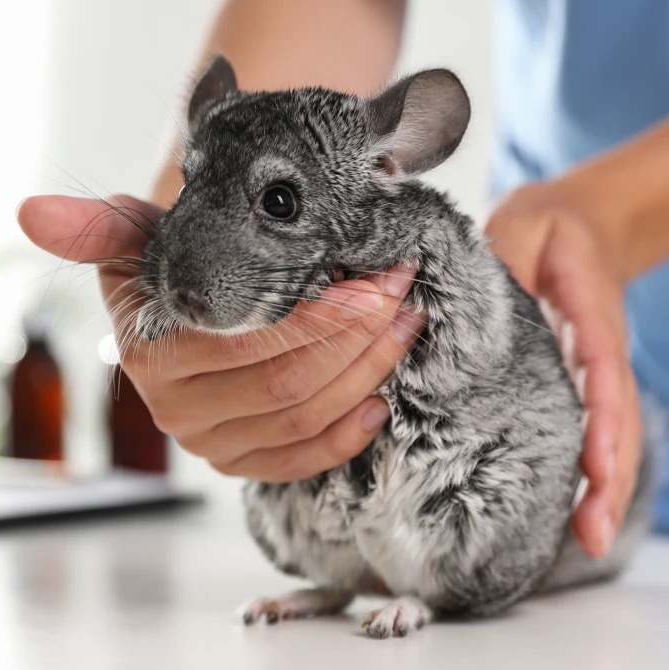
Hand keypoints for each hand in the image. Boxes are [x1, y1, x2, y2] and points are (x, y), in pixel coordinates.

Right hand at [17, 194, 423, 481]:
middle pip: (288, 387)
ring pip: (304, 420)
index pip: (252, 345)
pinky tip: (378, 395)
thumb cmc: (170, 261)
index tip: (376, 276)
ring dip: (368, 373)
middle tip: (401, 292)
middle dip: (360, 340)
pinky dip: (347, 431)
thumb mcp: (135, 236)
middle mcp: (173, 408)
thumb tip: (28, 212)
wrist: (183, 299)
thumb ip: (93, 228)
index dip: (324, 317)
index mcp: (150, 354)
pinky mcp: (236, 462)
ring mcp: (206, 441)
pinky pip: (300, 460)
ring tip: (404, 324)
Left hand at [486, 182, 641, 558]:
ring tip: (588, 540)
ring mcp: (594, 372)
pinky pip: (591, 430)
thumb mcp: (523, 229)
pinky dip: (589, 472)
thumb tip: (462, 294)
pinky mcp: (580, 382)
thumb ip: (502, 259)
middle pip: (616, 422)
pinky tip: (574, 513)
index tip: (597, 467)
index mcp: (589, 317)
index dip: (602, 423)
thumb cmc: (547, 228)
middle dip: (609, 480)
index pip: (602, 375)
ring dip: (604, 489)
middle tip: (591, 535)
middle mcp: (599, 353)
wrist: (583, 222)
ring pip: (611, 435)